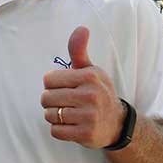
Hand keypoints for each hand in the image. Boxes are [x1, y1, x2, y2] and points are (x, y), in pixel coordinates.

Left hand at [41, 26, 125, 148]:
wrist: (117, 124)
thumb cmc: (97, 92)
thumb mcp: (91, 70)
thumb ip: (78, 51)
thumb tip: (81, 28)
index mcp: (89, 76)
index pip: (48, 79)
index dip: (52, 85)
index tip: (65, 87)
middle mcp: (91, 95)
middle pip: (46, 98)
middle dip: (50, 101)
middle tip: (66, 103)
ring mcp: (89, 116)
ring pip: (50, 115)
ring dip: (54, 116)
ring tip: (69, 114)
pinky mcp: (86, 134)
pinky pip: (55, 131)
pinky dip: (59, 130)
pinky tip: (71, 126)